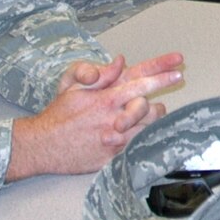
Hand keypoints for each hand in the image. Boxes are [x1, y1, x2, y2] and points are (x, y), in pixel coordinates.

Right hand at [7, 52, 184, 179]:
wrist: (41, 146)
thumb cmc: (58, 115)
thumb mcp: (73, 87)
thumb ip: (100, 74)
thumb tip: (121, 61)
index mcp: (106, 99)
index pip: (141, 85)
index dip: (162, 77)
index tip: (179, 72)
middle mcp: (112, 119)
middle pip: (150, 109)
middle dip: (158, 106)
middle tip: (159, 106)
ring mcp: (113, 140)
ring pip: (146, 130)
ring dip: (150, 124)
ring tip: (146, 122)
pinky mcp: (110, 158)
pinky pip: (135, 148)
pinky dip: (140, 142)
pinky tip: (139, 139)